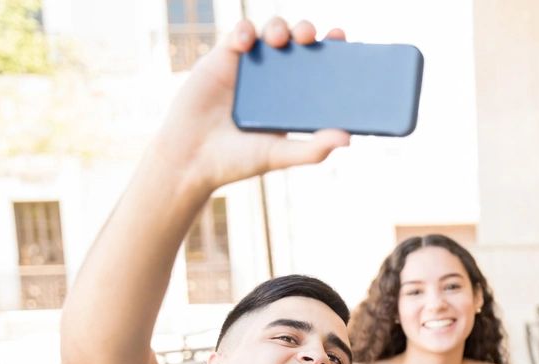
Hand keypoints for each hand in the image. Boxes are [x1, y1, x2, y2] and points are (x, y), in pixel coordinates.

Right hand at [155, 17, 350, 193]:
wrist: (191, 159)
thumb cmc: (236, 160)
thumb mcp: (280, 155)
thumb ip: (313, 149)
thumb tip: (348, 138)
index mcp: (293, 97)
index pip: (317, 66)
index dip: (331, 50)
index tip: (342, 39)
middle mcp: (274, 78)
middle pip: (296, 43)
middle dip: (305, 32)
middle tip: (310, 38)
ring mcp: (248, 66)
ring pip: (269, 32)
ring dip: (279, 27)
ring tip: (281, 39)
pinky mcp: (221, 58)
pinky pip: (237, 33)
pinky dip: (245, 31)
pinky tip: (248, 43)